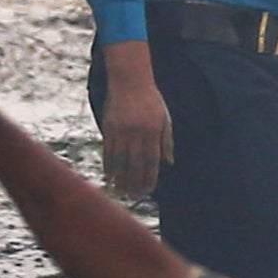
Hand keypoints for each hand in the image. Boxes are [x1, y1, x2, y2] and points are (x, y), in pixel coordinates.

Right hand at [95, 43, 173, 196]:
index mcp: (153, 131)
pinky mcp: (108, 129)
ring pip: (120, 161)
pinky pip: (108, 152)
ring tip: (120, 191)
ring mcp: (121, 131)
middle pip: (135, 164)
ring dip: (120, 178)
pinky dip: (109, 165)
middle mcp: (137, 133)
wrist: (130, 81)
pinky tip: (109, 176)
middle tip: (133, 196)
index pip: (152, 160)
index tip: (148, 190)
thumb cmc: (151, 100)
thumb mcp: (165, 118)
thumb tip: (169, 163)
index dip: (150, 177)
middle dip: (135, 182)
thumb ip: (167, 141)